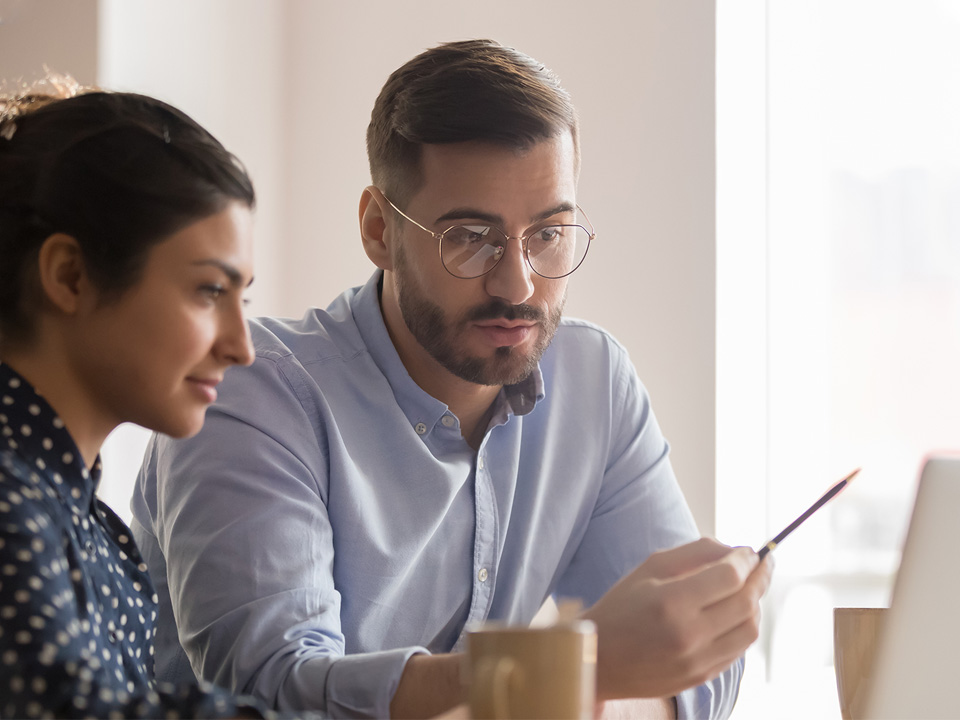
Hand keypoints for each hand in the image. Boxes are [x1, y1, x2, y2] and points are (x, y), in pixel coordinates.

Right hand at [582, 537, 772, 700]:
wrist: (599, 659)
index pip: (729, 576)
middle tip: (764, 563)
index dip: (746, 560)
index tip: (750, 550)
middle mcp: (688, 635)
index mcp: (671, 602)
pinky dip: (743, 626)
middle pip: (745, 602)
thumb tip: (736, 551)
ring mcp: (697, 661)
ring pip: (749, 629)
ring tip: (750, 587)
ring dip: (755, 603)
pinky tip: (736, 612)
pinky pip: (738, 649)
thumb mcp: (649, 568)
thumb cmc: (622, 606)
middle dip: (760, 577)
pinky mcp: (701, 677)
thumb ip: (695, 553)